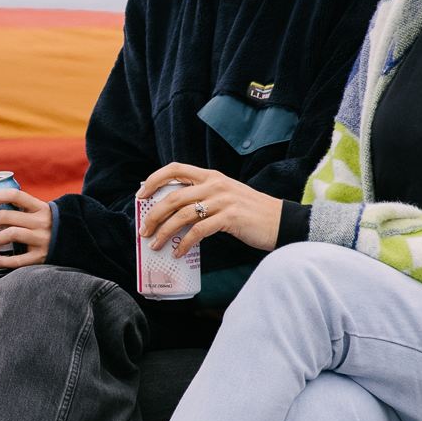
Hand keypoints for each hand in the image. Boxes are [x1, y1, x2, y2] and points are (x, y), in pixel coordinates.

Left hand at [0, 188, 53, 269]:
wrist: (78, 243)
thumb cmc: (51, 227)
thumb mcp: (42, 213)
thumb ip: (23, 210)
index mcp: (40, 207)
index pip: (14, 195)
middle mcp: (41, 221)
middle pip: (6, 216)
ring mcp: (42, 239)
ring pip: (11, 234)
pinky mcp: (43, 256)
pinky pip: (19, 259)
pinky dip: (3, 260)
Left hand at [135, 165, 280, 257]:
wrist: (280, 221)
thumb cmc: (249, 212)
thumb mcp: (225, 195)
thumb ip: (202, 196)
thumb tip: (172, 210)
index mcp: (211, 176)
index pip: (175, 168)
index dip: (154, 180)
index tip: (141, 195)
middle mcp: (215, 184)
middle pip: (173, 196)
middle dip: (153, 215)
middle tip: (144, 231)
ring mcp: (222, 200)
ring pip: (182, 215)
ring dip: (164, 232)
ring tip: (156, 245)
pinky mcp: (230, 218)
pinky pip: (198, 231)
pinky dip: (184, 243)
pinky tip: (178, 252)